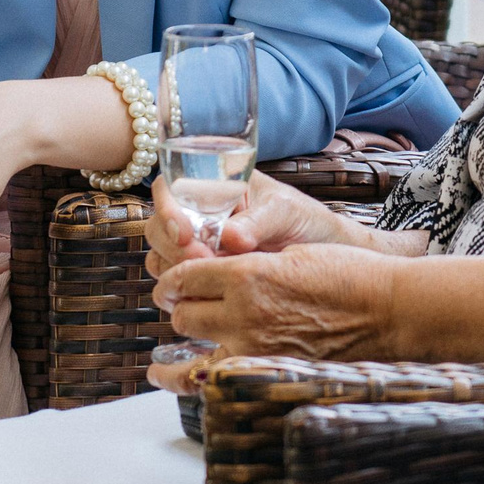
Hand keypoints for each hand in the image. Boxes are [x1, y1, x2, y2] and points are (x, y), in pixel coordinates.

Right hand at [145, 170, 351, 277]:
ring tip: (210, 280)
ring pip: (161, 258)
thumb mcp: (286, 212)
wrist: (325, 256)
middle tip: (201, 260)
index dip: (166, 209)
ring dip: (176, 271)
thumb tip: (230, 238)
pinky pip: (179, 285)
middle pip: (157, 227)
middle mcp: (197, 217)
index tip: (186, 233)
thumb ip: (257, 222)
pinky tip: (210, 296)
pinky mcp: (204, 278)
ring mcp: (197, 249)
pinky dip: (186, 291)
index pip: (168, 189)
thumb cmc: (305, 222)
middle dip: (172, 246)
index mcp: (211, 187)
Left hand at [155, 244, 400, 361]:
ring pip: (189, 345)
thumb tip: (217, 274)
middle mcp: (243, 311)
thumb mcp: (291, 252)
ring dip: (179, 343)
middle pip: (183, 312)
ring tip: (162, 358)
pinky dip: (186, 380)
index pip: (185, 275)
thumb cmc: (349, 275)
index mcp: (248, 272)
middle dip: (179, 307)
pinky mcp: (268, 374)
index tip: (172, 283)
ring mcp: (253, 348)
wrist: (389, 311)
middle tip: (181, 308)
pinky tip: (170, 379)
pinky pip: (211, 380)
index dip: (174, 279)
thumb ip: (248, 265)